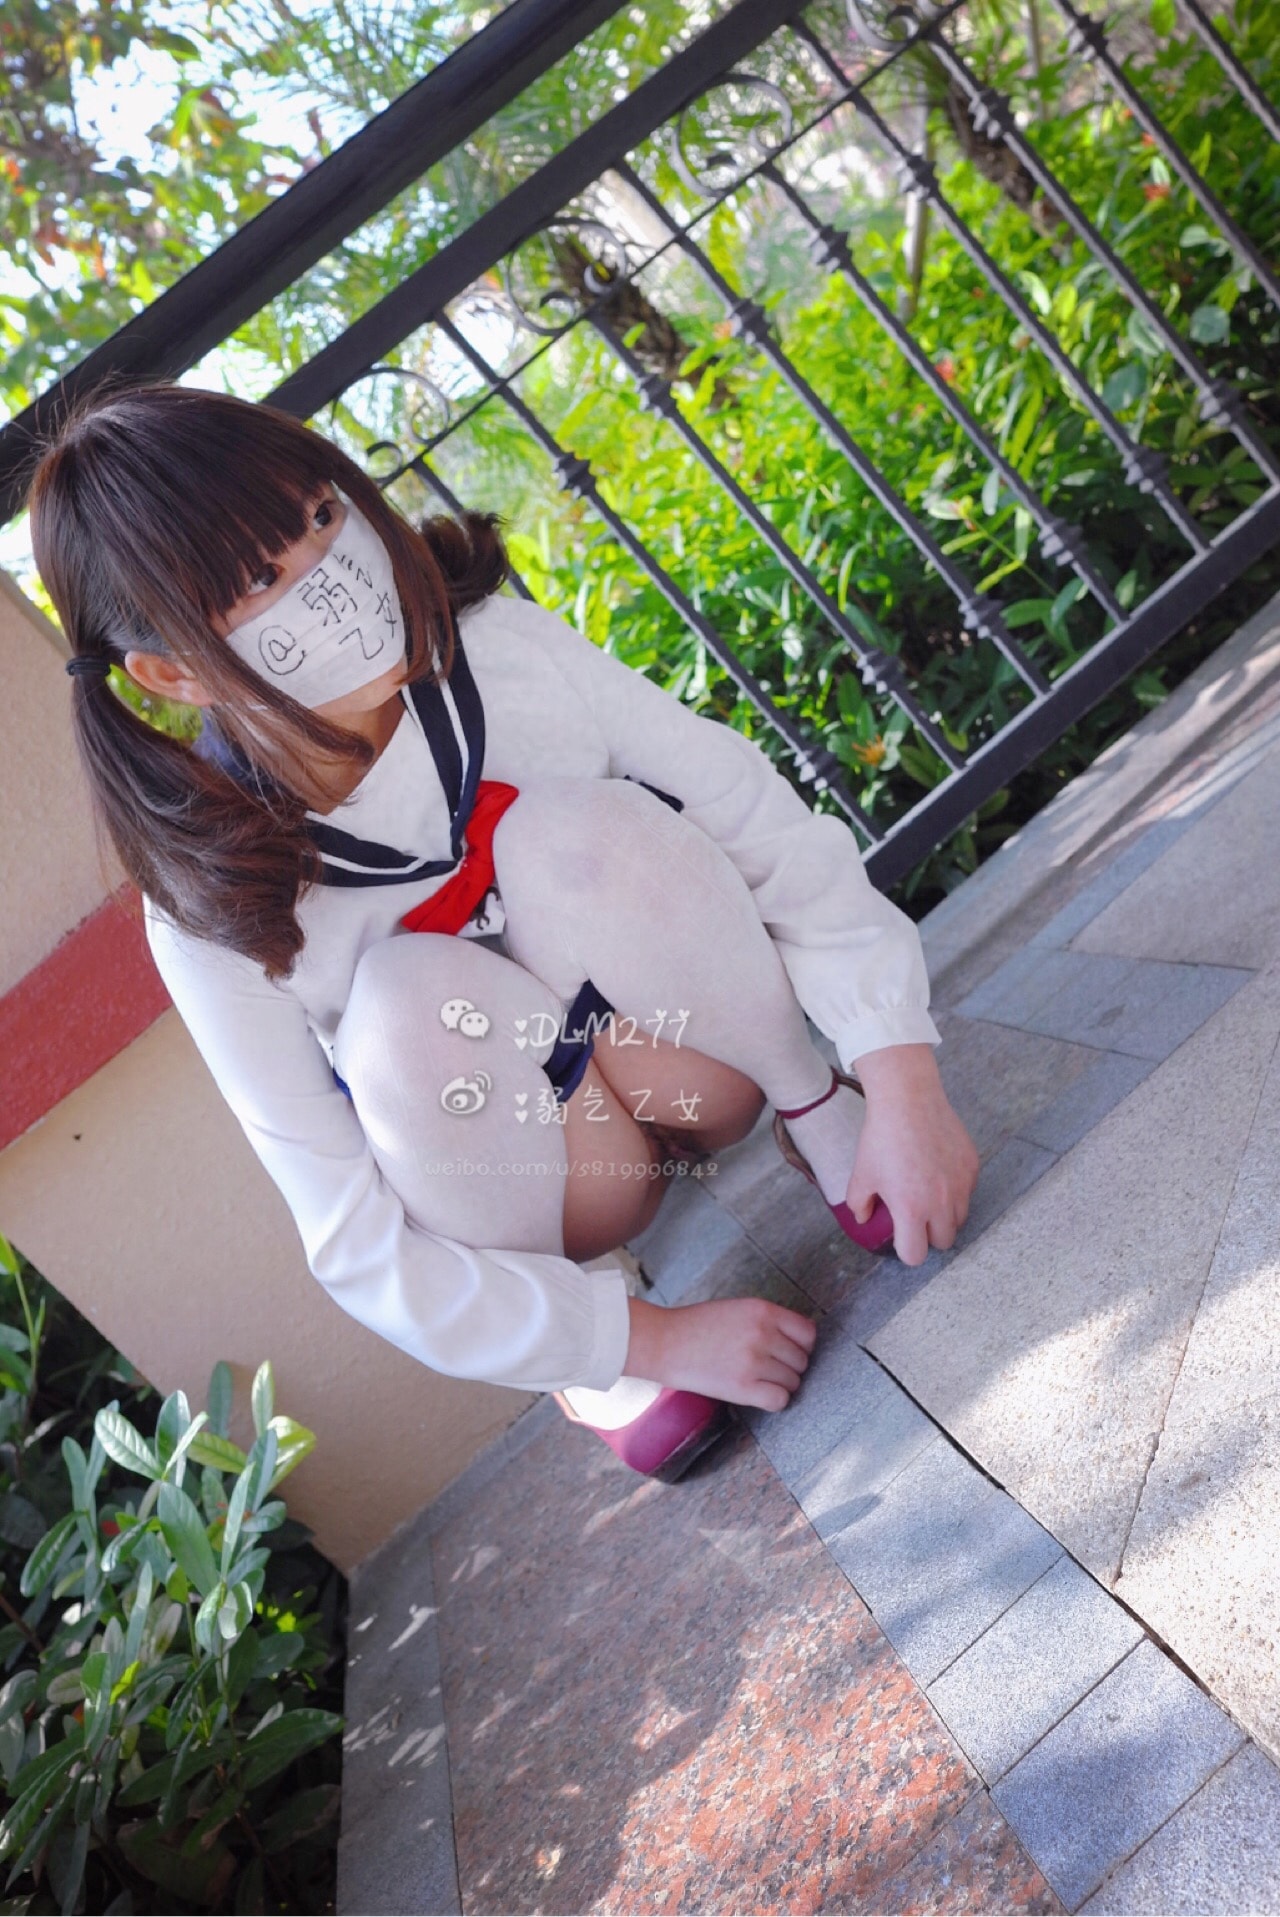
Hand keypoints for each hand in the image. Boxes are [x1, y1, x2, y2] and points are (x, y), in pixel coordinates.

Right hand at [624, 1295, 816, 1411]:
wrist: (663, 1342)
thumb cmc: (697, 1326)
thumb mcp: (738, 1309)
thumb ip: (768, 1321)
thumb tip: (799, 1343)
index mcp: (763, 1310)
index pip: (808, 1333)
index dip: (801, 1345)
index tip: (788, 1351)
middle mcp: (763, 1333)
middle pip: (802, 1360)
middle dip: (788, 1366)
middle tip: (767, 1368)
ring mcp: (754, 1361)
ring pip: (793, 1382)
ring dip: (779, 1384)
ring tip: (757, 1379)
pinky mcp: (743, 1387)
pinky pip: (780, 1400)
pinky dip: (773, 1400)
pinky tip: (757, 1393)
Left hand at [846, 1044, 978, 1265]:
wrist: (908, 1099)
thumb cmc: (881, 1138)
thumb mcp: (861, 1175)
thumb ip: (860, 1205)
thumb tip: (865, 1219)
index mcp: (911, 1210)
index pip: (916, 1255)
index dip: (907, 1250)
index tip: (901, 1236)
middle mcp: (941, 1202)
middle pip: (943, 1242)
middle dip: (928, 1235)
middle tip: (915, 1216)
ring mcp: (960, 1185)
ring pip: (959, 1219)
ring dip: (945, 1215)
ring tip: (927, 1194)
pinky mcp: (972, 1167)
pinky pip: (967, 1192)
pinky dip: (956, 1190)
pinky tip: (938, 1171)